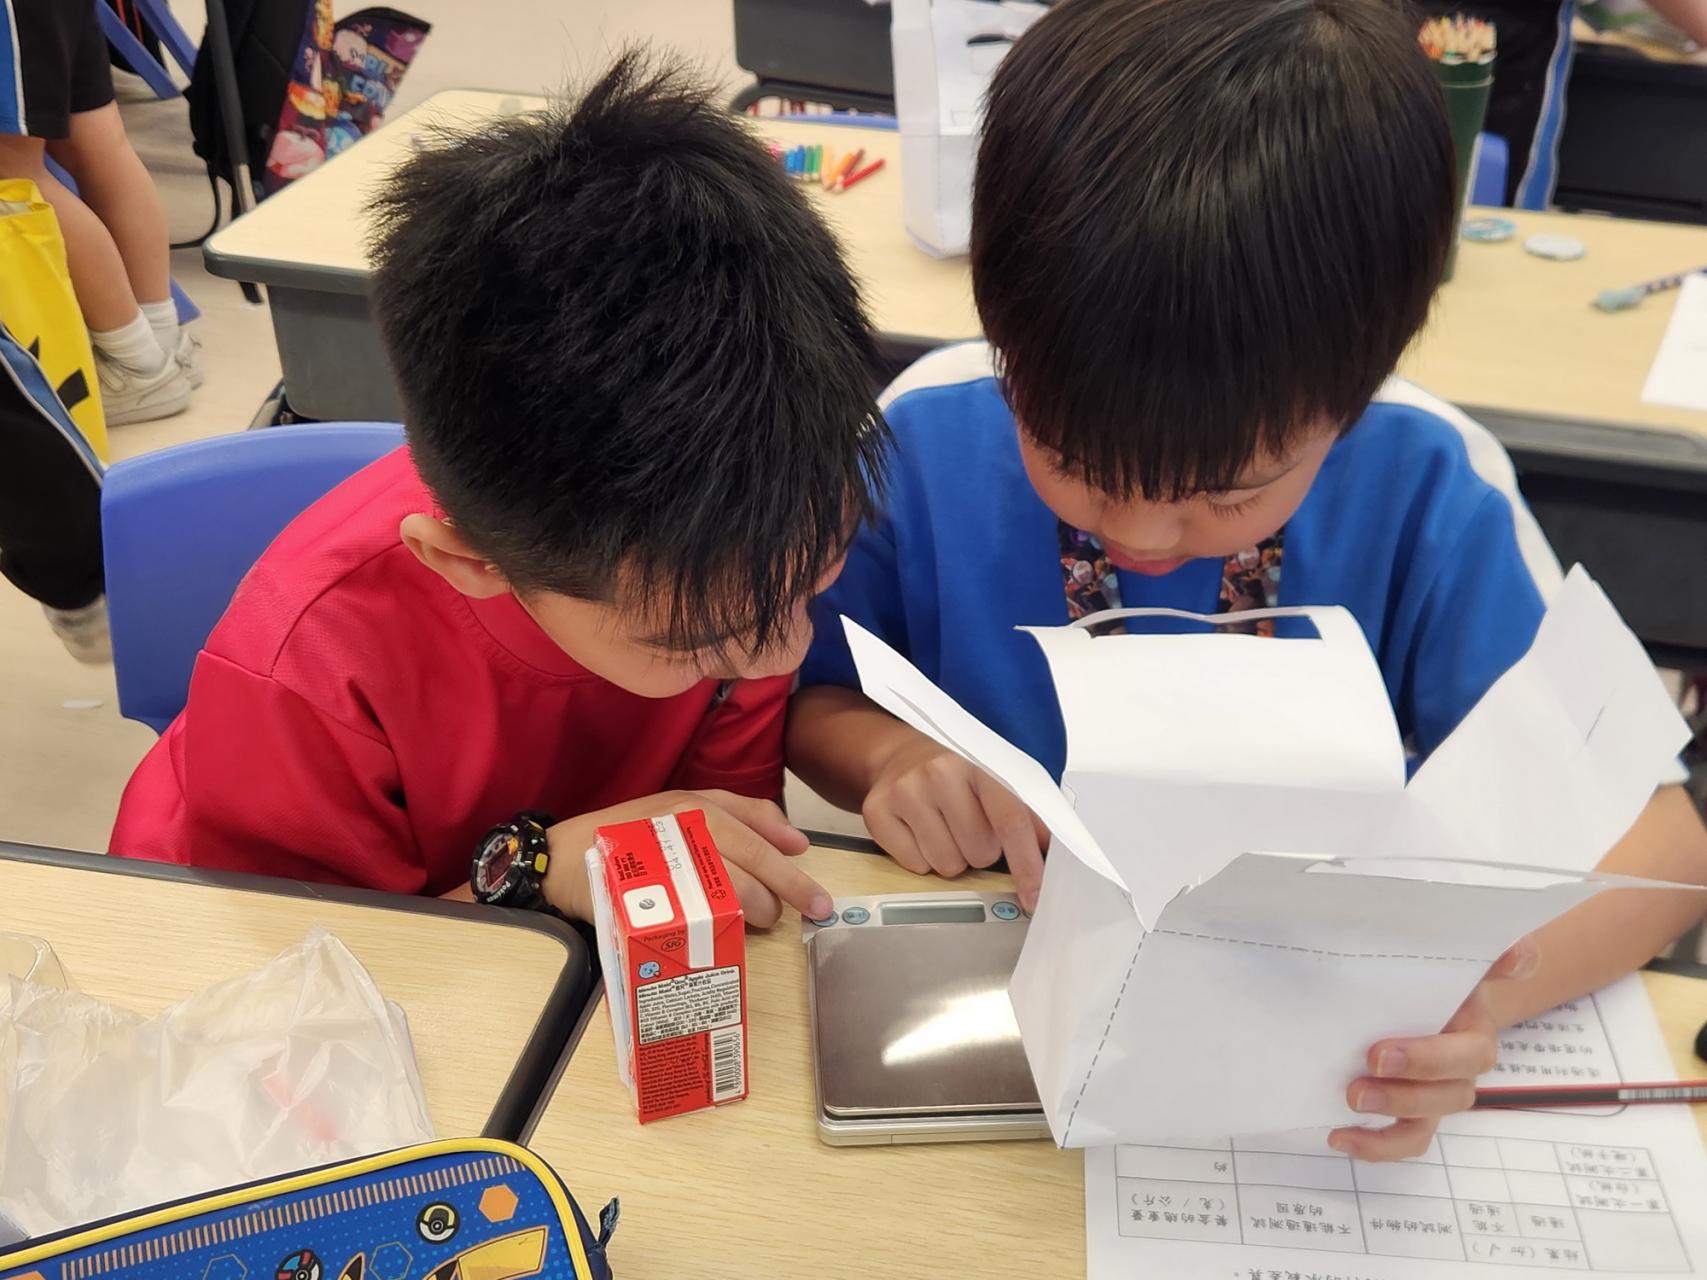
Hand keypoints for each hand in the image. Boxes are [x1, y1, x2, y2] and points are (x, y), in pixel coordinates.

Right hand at [541, 789, 829, 929]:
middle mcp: (684, 827)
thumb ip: (739, 816)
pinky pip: (697, 918)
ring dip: (753, 913)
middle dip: (779, 895)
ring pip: (730, 892)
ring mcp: (666, 861)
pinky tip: (724, 936)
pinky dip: (718, 930)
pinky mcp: (649, 896)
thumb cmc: (628, 834)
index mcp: (694, 803)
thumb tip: (795, 842)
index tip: (814, 891)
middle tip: (786, 916)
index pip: (755, 830)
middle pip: (750, 865)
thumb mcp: (679, 808)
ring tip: (758, 925)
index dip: (789, 863)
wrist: (562, 858)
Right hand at [862, 731, 1048, 909]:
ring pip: (946, 865)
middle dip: (980, 852)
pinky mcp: (877, 812)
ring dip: (952, 857)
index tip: (1035, 896)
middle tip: (968, 828)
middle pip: (979, 852)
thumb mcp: (993, 779)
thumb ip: (1026, 814)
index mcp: (979, 763)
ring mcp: (905, 792)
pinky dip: (922, 858)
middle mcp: (940, 773)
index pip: (1010, 821)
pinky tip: (919, 831)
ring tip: (943, 828)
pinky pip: (915, 866)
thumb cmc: (956, 774)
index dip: (1026, 864)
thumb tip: (1055, 855)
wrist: (898, 755)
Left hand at [1329, 936, 1541, 1160]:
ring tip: (1351, 1100)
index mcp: (1472, 1031)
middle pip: (1450, 1091)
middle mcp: (1459, 1069)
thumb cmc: (1440, 979)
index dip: (1429, 1060)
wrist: (1431, 994)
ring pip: (1425, 1122)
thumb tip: (1522, 952)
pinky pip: (1402, 1139)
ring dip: (1391, 1117)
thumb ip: (1486, 959)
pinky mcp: (1412, 1113)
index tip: (1381, 1052)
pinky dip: (1373, 1145)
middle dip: (1408, 1087)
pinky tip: (1338, 1136)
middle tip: (1368, 1065)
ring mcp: (1435, 1095)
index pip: (1468, 1053)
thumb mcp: (1455, 963)